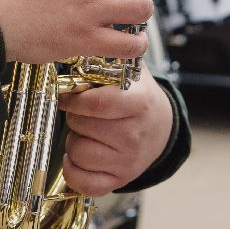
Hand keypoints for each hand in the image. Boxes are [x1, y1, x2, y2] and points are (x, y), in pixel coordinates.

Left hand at [58, 66, 172, 195]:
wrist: (161, 129)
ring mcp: (127, 161)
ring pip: (78, 153)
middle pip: (81, 125)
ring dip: (74, 141)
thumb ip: (107, 60)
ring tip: (86, 132)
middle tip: (81, 113)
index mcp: (138, 103)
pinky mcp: (119, 180)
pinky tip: (78, 157)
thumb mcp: (130, 73)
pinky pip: (85, 183)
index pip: (96, 103)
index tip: (67, 96)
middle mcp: (134, 134)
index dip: (74, 99)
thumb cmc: (138, 97)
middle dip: (73, 116)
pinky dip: (74, 171)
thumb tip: (78, 45)